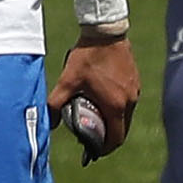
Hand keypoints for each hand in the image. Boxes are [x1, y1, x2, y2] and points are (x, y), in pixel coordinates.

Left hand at [55, 28, 138, 158]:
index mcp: (115, 106)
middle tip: (93, 137)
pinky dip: (118, 108)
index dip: (105, 149)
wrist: (106, 31)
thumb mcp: (68, 80)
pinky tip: (105, 100)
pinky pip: (129, 102)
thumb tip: (48, 122)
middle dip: (108, 137)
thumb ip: (56, 103)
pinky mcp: (135, 81)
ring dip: (114, 122)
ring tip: (97, 118)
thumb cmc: (88, 55)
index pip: (116, 138)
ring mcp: (135, 91)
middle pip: (122, 130)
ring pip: (126, 116)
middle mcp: (129, 101)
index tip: (95, 150)